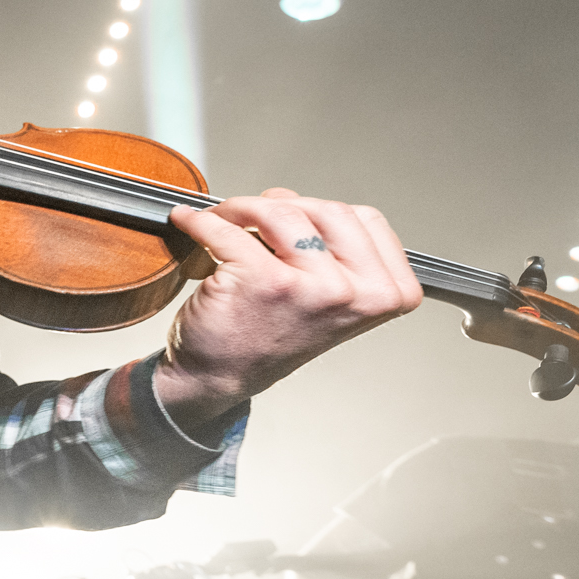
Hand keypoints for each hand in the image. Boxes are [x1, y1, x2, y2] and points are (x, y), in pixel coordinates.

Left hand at [156, 190, 421, 426]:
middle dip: (282, 205)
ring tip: (223, 222)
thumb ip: (332, 250)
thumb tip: (296, 202)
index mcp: (386, 294)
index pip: (366, 219)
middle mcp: (357, 293)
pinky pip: (229, 229)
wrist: (219, 376)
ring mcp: (312, 287)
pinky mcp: (264, 282)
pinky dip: (202, 221)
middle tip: (251, 218)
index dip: (321, 211)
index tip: (292, 217)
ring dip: (242, 208)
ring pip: (281, 211)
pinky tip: (192, 224)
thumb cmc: (267, 336)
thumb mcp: (328, 296)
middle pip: (327, 208)